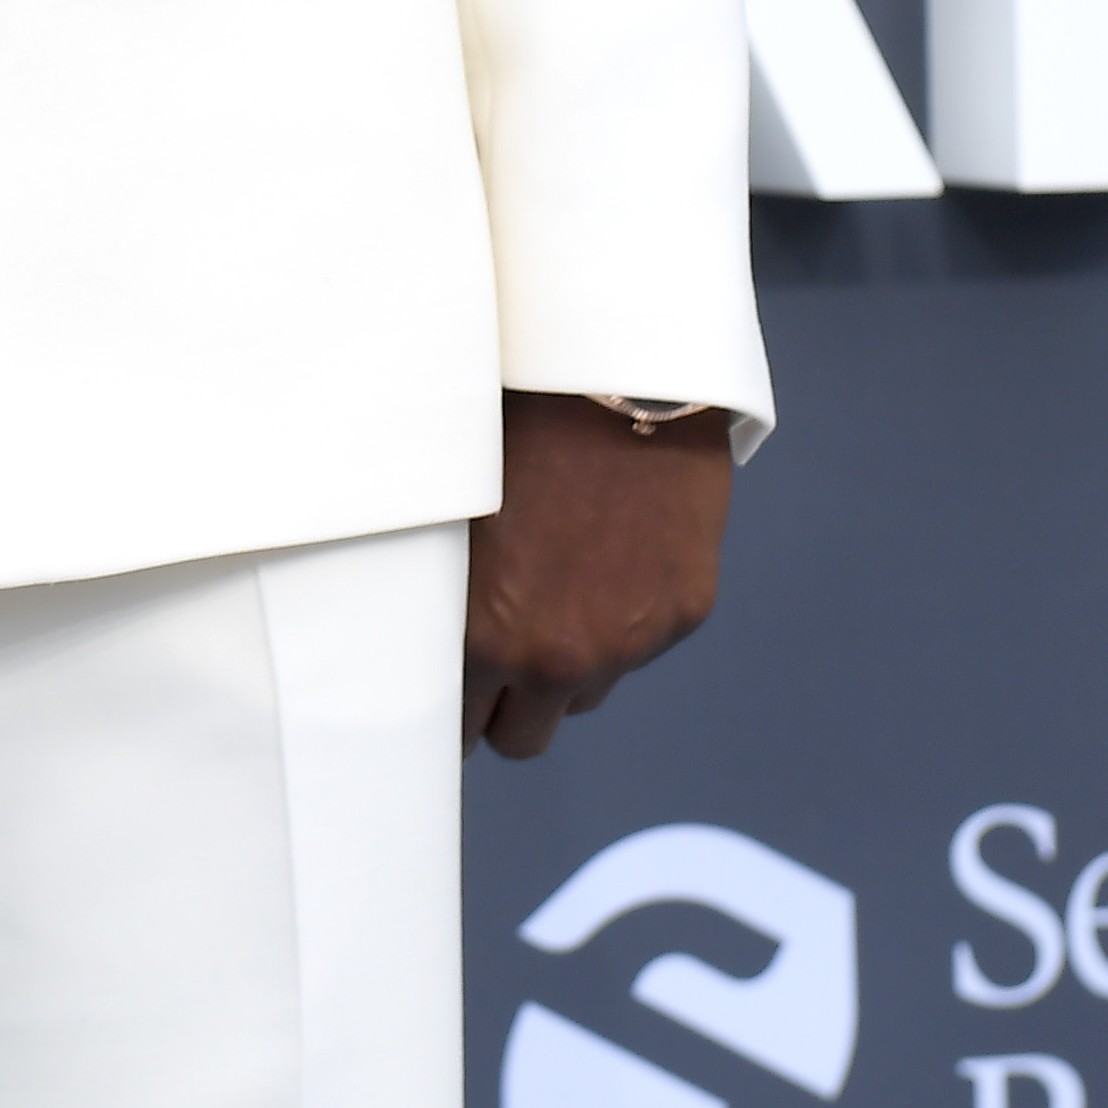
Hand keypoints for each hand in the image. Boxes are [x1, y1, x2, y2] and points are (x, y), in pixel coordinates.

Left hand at [464, 391, 731, 760]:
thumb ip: (447, 590)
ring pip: (582, 695)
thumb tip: (427, 629)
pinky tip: (607, 553)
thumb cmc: (514, 421)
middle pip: (521, 736)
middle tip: (495, 648)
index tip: (449, 686)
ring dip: (566, 663)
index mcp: (483, 632)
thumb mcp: (454, 512)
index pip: (457, 724)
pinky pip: (638, 648)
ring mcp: (626, 642)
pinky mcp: (680, 615)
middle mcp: (555, 655)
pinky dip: (622, 618)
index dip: (452, 702)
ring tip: (553, 582)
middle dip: (504, 701)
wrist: (614, 371)